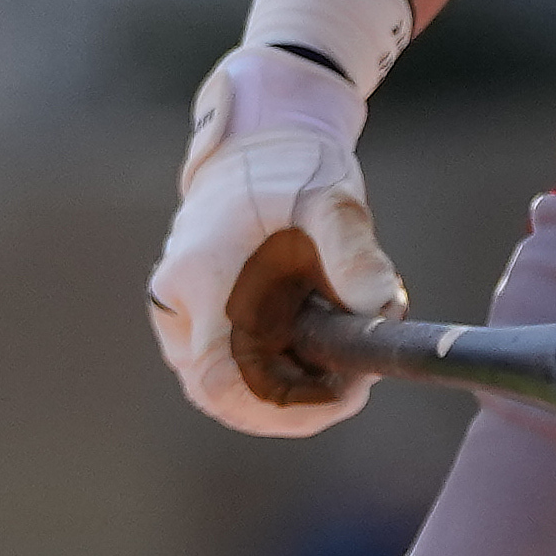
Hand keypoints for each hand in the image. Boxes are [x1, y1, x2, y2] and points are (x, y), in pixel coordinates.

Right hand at [148, 48, 399, 437]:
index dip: (284, 406)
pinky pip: (226, 375)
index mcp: (203, 275)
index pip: (223, 378)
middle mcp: (177, 304)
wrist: (256, 150)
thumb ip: (355, 250)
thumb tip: (378, 306)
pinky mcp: (189, 325)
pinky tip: (316, 350)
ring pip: (223, 392)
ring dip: (286, 395)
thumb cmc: (294, 175)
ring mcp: (177, 318)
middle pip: (222, 397)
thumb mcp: (334, 201)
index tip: (347, 393)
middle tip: (355, 382)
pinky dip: (274, 380)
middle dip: (294, 405)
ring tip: (340, 357)